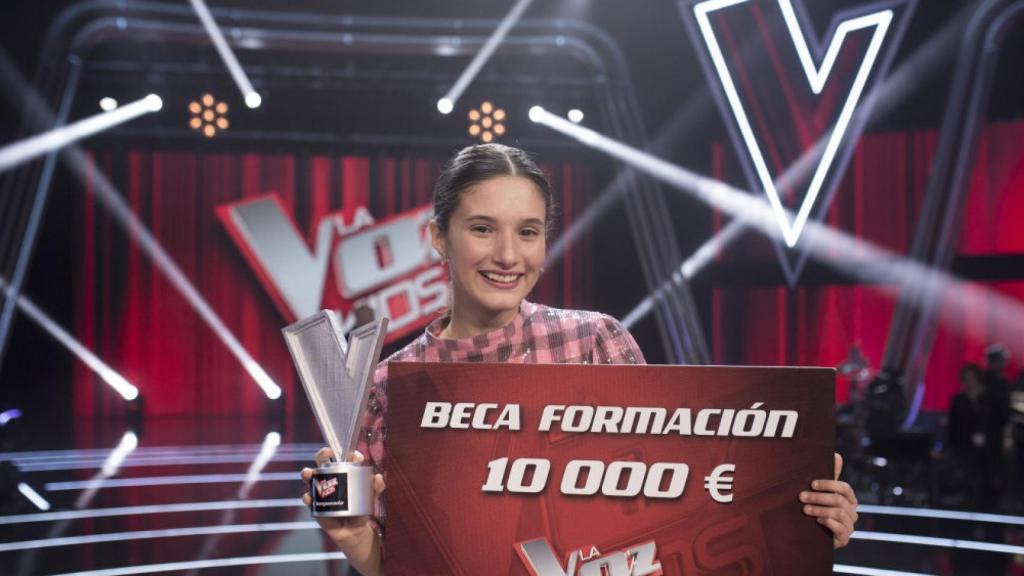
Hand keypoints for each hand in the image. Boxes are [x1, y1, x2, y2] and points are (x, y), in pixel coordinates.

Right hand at [300, 447, 385, 573]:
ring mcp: (323, 493)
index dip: (349, 454)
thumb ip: (376, 488)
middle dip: (322, 455)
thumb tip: (378, 476)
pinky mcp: (318, 506)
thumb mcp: (371, 498)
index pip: (345, 459)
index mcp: (345, 475)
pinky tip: (309, 496)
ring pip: (311, 479)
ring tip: (308, 473)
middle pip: (323, 464)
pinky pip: (310, 500)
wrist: (355, 531)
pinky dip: (307, 497)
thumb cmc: (361, 510)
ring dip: (307, 474)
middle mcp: (332, 480)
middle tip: (326, 453)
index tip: (355, 456)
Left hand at [800, 453, 857, 548]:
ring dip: (820, 510)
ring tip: (805, 509)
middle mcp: (852, 512)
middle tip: (801, 496)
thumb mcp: (822, 491)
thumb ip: (830, 475)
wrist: (814, 533)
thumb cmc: (818, 508)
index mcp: (849, 499)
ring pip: (838, 514)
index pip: (845, 488)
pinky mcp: (844, 539)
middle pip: (839, 500)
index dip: (829, 484)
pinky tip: (817, 520)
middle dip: (818, 497)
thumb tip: (837, 455)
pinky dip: (829, 523)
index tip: (812, 484)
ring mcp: (849, 526)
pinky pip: (841, 530)